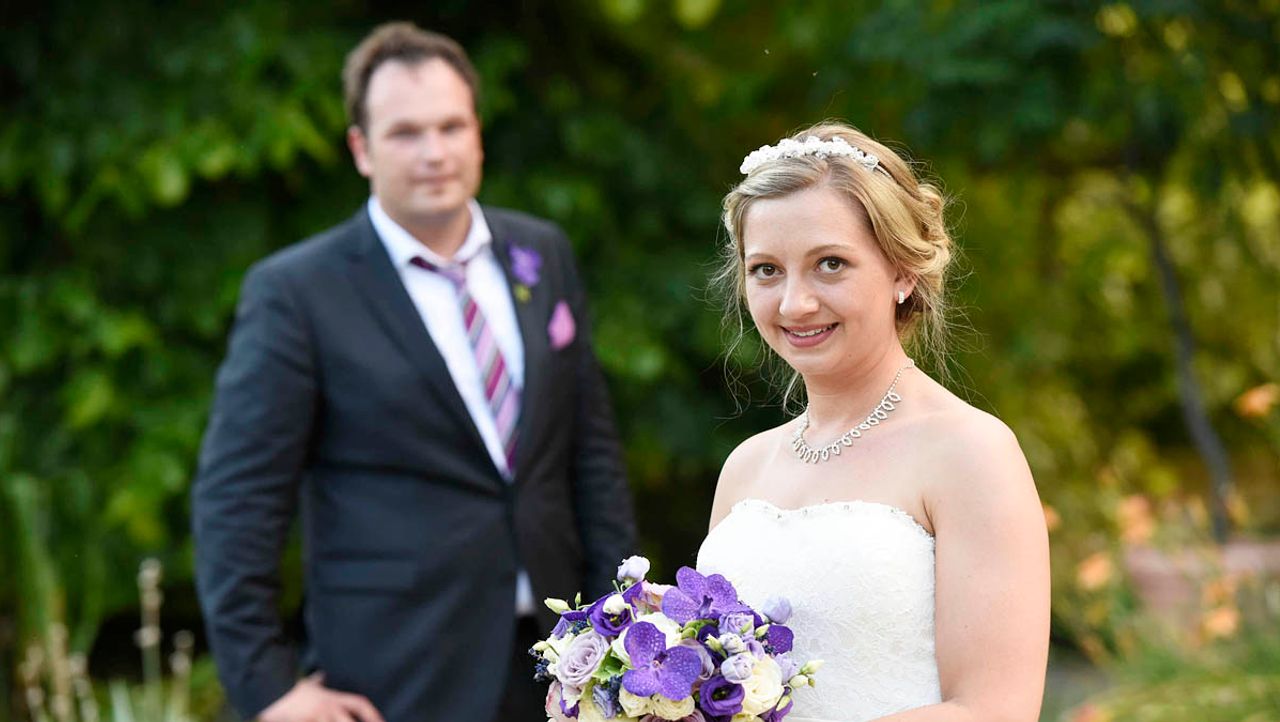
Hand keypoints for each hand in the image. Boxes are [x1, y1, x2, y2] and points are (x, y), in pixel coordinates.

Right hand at [259, 674, 384, 721]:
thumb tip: (322, 675)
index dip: (372, 714)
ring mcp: (315, 716)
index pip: (359, 703)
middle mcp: (327, 707)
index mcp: (332, 697)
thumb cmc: (289, 688)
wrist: (269, 688)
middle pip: (349, 720)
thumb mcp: (308, 684)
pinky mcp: (303, 721)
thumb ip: (318, 682)